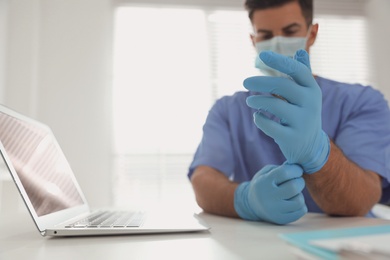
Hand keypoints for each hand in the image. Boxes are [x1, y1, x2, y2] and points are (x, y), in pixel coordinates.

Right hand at [234, 163, 306, 224]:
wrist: (251, 205)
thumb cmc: (263, 185)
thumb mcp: (266, 173)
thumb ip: (281, 168)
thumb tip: (298, 166)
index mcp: (264, 182)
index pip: (285, 172)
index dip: (295, 169)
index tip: (297, 170)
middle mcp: (269, 197)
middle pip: (294, 187)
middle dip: (299, 181)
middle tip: (296, 181)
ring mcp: (275, 210)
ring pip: (299, 200)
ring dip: (299, 194)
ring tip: (293, 193)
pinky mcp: (281, 219)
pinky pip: (301, 211)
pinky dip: (300, 205)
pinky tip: (293, 201)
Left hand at [243, 50, 329, 173]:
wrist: (310, 146)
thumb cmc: (302, 113)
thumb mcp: (306, 93)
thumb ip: (302, 73)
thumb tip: (299, 51)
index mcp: (312, 89)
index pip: (297, 70)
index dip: (279, 61)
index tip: (261, 55)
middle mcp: (310, 104)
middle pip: (283, 86)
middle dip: (260, 82)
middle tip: (245, 82)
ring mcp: (303, 122)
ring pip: (276, 106)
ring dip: (258, 101)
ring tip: (249, 101)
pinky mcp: (292, 138)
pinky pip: (270, 126)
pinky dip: (260, 119)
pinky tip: (257, 116)